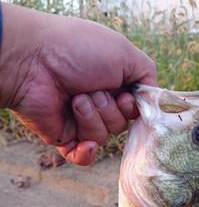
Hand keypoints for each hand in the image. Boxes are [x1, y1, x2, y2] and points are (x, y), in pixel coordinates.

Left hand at [0, 3, 156, 164]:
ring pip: (104, 137)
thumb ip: (148, 75)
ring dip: (92, 118)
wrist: (34, 60)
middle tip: (93, 91)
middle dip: (110, 109)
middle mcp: (99, 103)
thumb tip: (155, 100)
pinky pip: (83, 157)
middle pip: (122, 125)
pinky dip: (86, 153)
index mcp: (114, 83)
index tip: (123, 94)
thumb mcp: (125, 53)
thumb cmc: (78, 49)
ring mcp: (80, 121)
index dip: (133, 106)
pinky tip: (84, 143)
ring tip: (76, 99)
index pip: (136, 108)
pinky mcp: (64, 137)